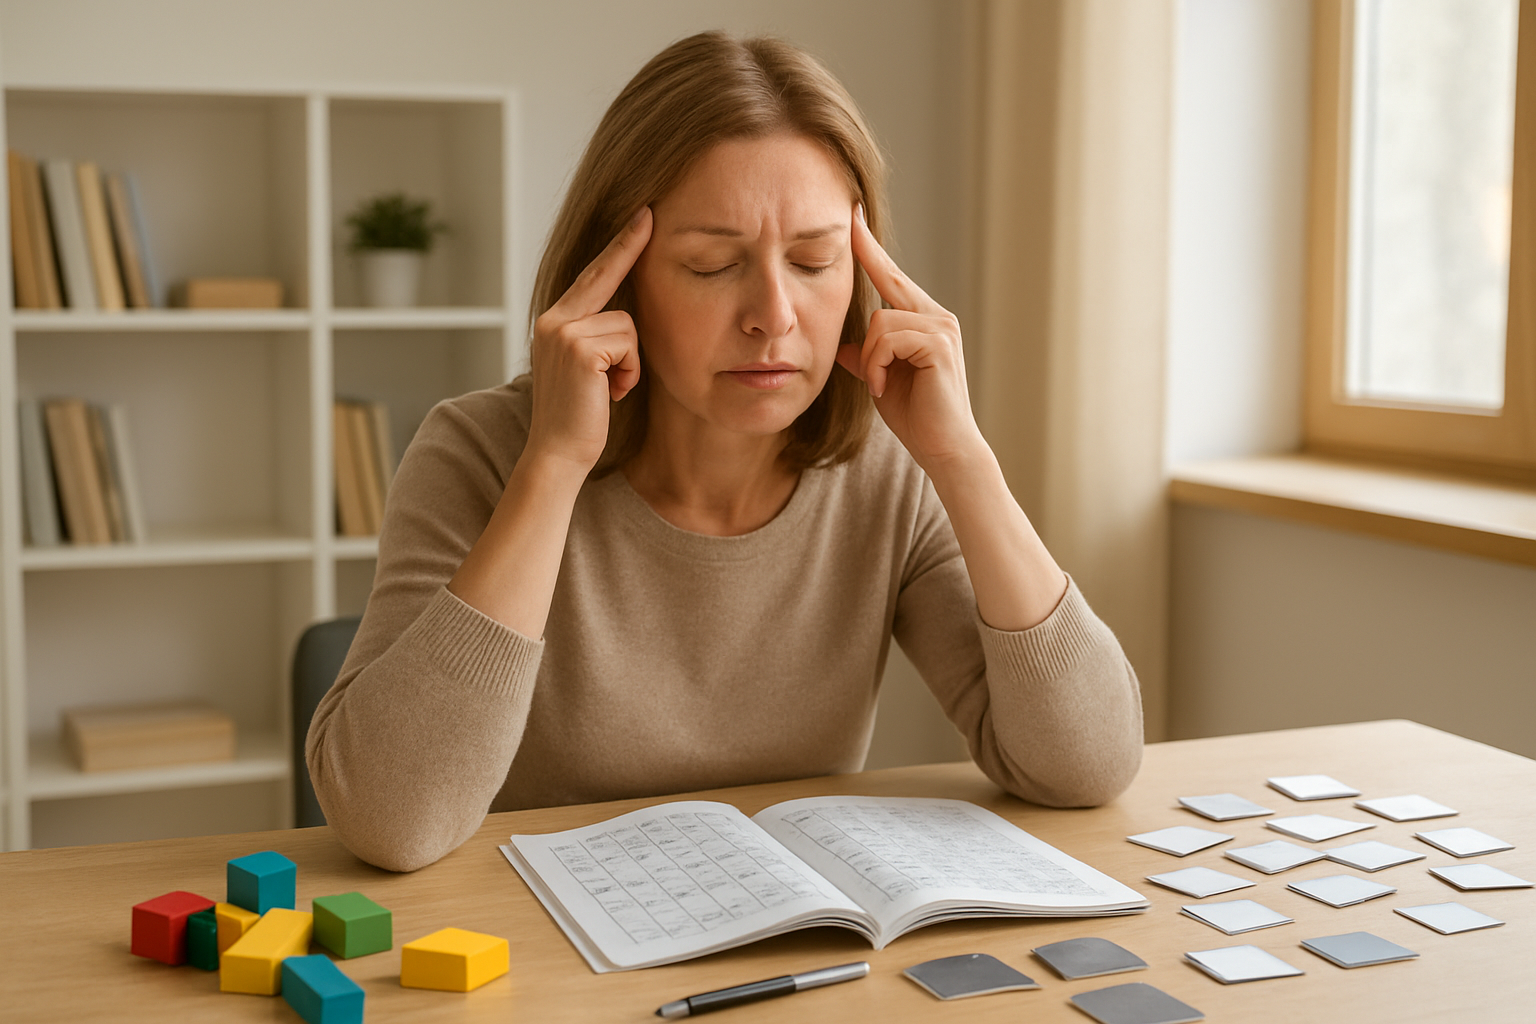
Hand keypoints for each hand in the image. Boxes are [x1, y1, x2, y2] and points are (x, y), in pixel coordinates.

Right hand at [526, 207, 651, 470]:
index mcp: (555, 322)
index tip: (640, 217)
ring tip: (611, 387)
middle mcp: (554, 319)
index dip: (618, 247)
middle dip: (629, 246)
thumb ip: (598, 336)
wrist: (558, 453)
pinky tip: (611, 393)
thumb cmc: (580, 417)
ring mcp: (563, 330)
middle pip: (604, 275)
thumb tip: (629, 313)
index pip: (592, 276)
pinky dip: (630, 371)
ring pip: (628, 322)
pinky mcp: (580, 348)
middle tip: (650, 212)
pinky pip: (628, 343)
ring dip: (631, 360)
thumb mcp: (588, 369)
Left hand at [836, 206, 986, 471]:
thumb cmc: (917, 419)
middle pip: (886, 283)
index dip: (871, 248)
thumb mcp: (880, 382)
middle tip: (850, 226)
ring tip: (877, 384)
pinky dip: (876, 366)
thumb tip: (846, 347)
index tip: (853, 216)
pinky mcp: (939, 344)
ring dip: (869, 358)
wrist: (943, 450)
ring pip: (880, 320)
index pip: (892, 276)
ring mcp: (941, 328)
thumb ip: (866, 359)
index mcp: (924, 321)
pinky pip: (887, 339)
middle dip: (865, 260)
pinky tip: (880, 387)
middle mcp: (937, 317)